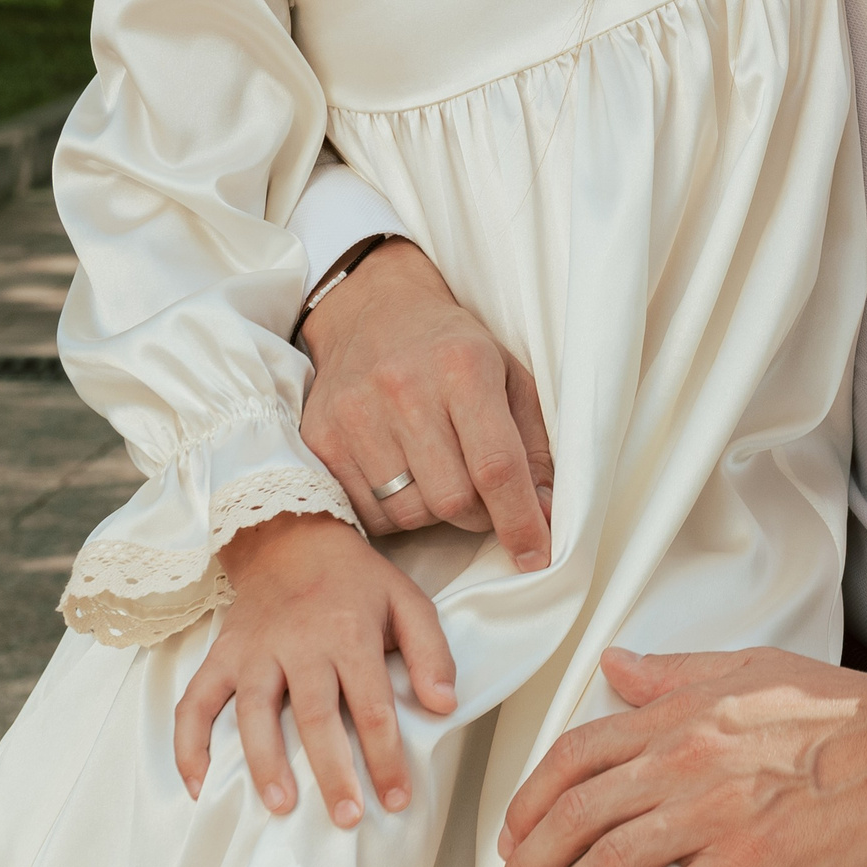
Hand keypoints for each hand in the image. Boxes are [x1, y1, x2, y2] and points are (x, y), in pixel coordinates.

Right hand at [172, 512, 457, 825]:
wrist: (291, 537)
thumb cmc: (355, 580)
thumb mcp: (407, 600)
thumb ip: (431, 651)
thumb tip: (444, 706)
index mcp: (349, 631)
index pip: (372, 704)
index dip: (386, 756)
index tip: (397, 799)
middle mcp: (298, 643)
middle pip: (314, 715)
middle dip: (331, 771)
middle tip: (347, 817)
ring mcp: (254, 650)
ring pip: (253, 712)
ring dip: (264, 763)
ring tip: (280, 806)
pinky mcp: (221, 655)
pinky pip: (196, 702)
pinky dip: (189, 745)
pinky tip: (197, 786)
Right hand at [299, 240, 555, 569]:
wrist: (372, 311)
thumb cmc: (450, 349)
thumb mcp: (508, 376)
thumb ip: (533, 445)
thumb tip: (545, 514)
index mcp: (463, 367)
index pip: (496, 464)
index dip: (520, 520)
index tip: (536, 556)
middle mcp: (405, 389)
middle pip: (453, 498)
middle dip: (478, 514)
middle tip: (481, 496)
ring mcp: (356, 414)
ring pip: (410, 513)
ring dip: (434, 513)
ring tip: (437, 477)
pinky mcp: (321, 438)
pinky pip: (367, 513)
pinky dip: (393, 512)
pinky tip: (401, 478)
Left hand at [493, 646, 866, 866]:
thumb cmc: (835, 707)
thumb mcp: (745, 666)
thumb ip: (672, 672)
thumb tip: (616, 666)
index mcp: (678, 716)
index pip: (576, 754)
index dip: (530, 798)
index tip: (515, 830)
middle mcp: (683, 762)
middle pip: (577, 814)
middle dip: (529, 861)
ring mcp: (713, 815)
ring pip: (608, 862)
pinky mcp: (749, 863)